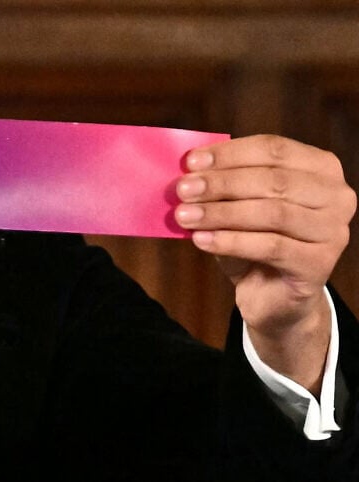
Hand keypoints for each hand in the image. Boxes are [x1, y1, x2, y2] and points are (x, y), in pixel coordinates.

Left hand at [174, 134, 355, 390]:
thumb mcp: (238, 205)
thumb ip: (223, 184)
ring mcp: (332, 231)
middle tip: (182, 190)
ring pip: (272, 213)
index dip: (230, 153)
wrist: (272, 295)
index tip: (190, 162)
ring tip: (184, 217)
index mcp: (320, 168)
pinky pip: (270, 247)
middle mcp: (336, 196)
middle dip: (222, 183)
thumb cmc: (254, 241)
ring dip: (221, 213)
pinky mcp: (319, 263)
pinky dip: (230, 241)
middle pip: (273, 180)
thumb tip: (189, 168)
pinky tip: (201, 240)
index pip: (274, 149)